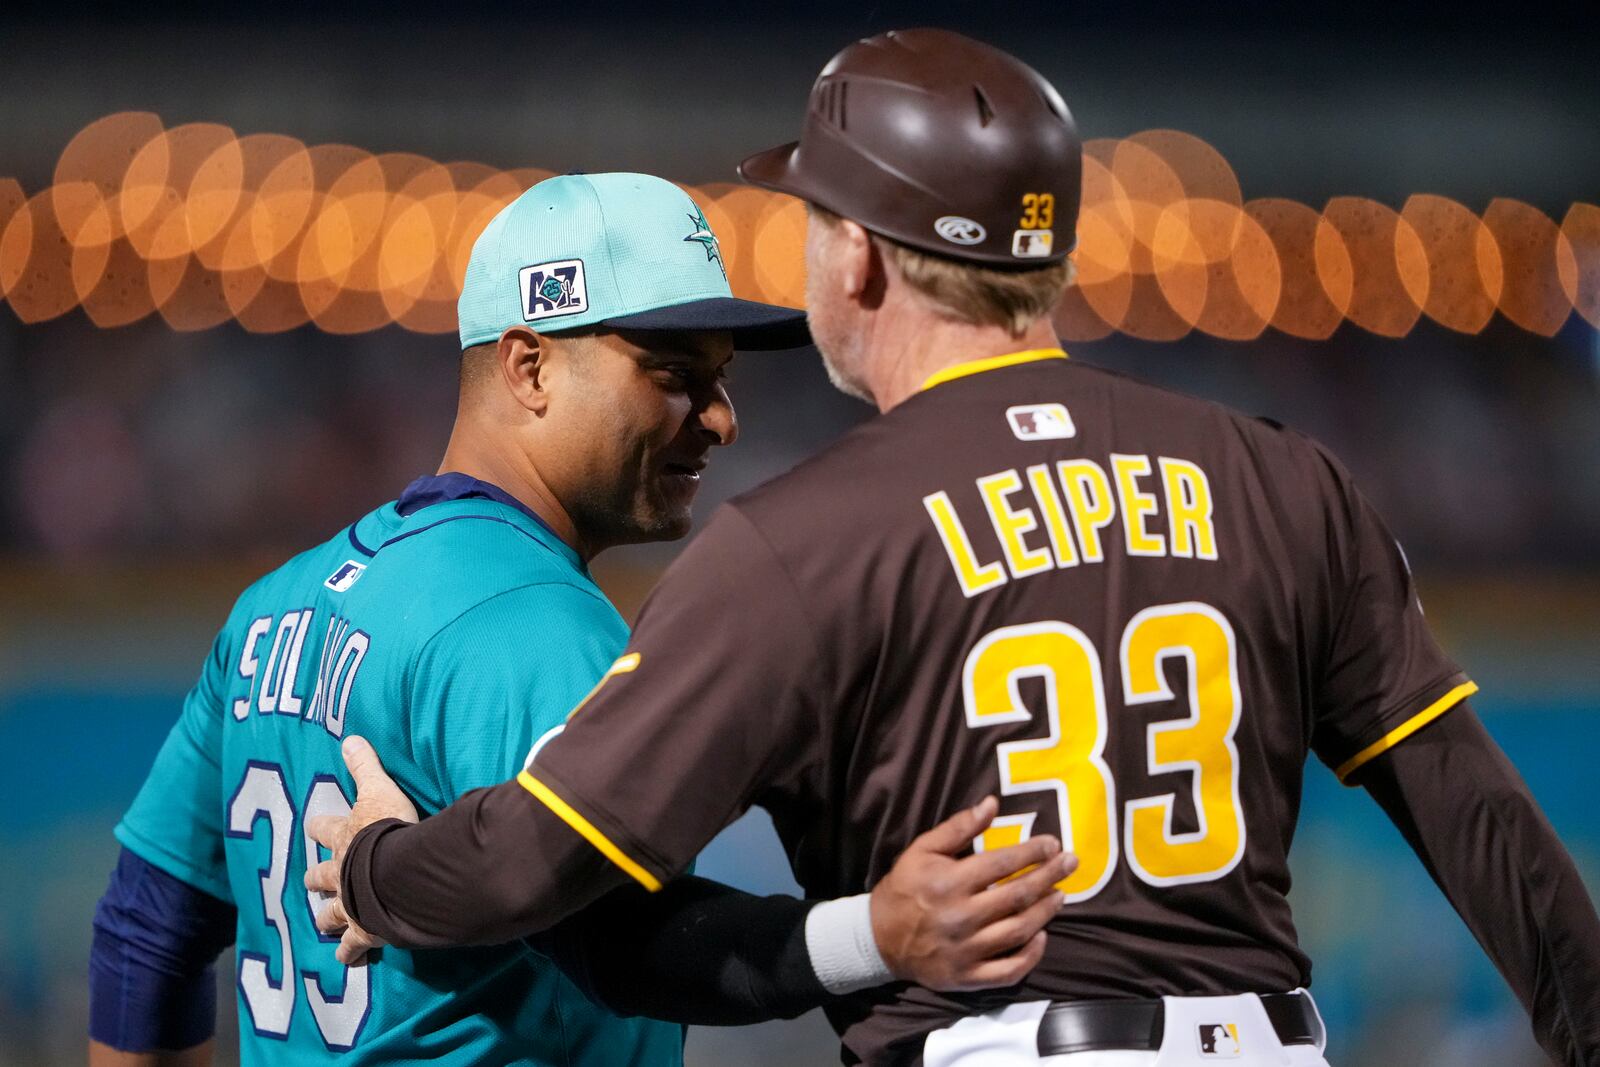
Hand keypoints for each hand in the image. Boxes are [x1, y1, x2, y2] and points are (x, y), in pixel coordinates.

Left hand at [303, 735, 418, 964]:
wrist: (396, 875)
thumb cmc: (388, 830)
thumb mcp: (379, 790)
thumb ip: (366, 765)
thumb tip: (350, 736)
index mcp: (344, 839)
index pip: (326, 828)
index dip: (320, 826)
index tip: (314, 825)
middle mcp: (340, 873)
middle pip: (321, 878)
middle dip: (317, 881)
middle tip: (313, 884)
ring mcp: (351, 905)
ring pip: (332, 916)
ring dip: (329, 920)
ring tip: (326, 927)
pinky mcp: (365, 930)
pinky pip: (355, 946)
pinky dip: (351, 952)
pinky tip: (349, 958)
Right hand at [870, 796, 1074, 991]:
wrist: (879, 938)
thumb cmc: (904, 887)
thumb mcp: (923, 849)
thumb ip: (959, 827)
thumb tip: (992, 804)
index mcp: (949, 882)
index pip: (1002, 863)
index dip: (1032, 852)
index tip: (1053, 844)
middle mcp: (960, 916)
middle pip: (1017, 896)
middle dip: (1049, 876)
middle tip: (1071, 863)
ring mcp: (965, 950)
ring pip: (1018, 931)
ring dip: (1045, 912)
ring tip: (1060, 895)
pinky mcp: (967, 977)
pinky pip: (1008, 970)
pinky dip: (1030, 956)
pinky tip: (1041, 937)